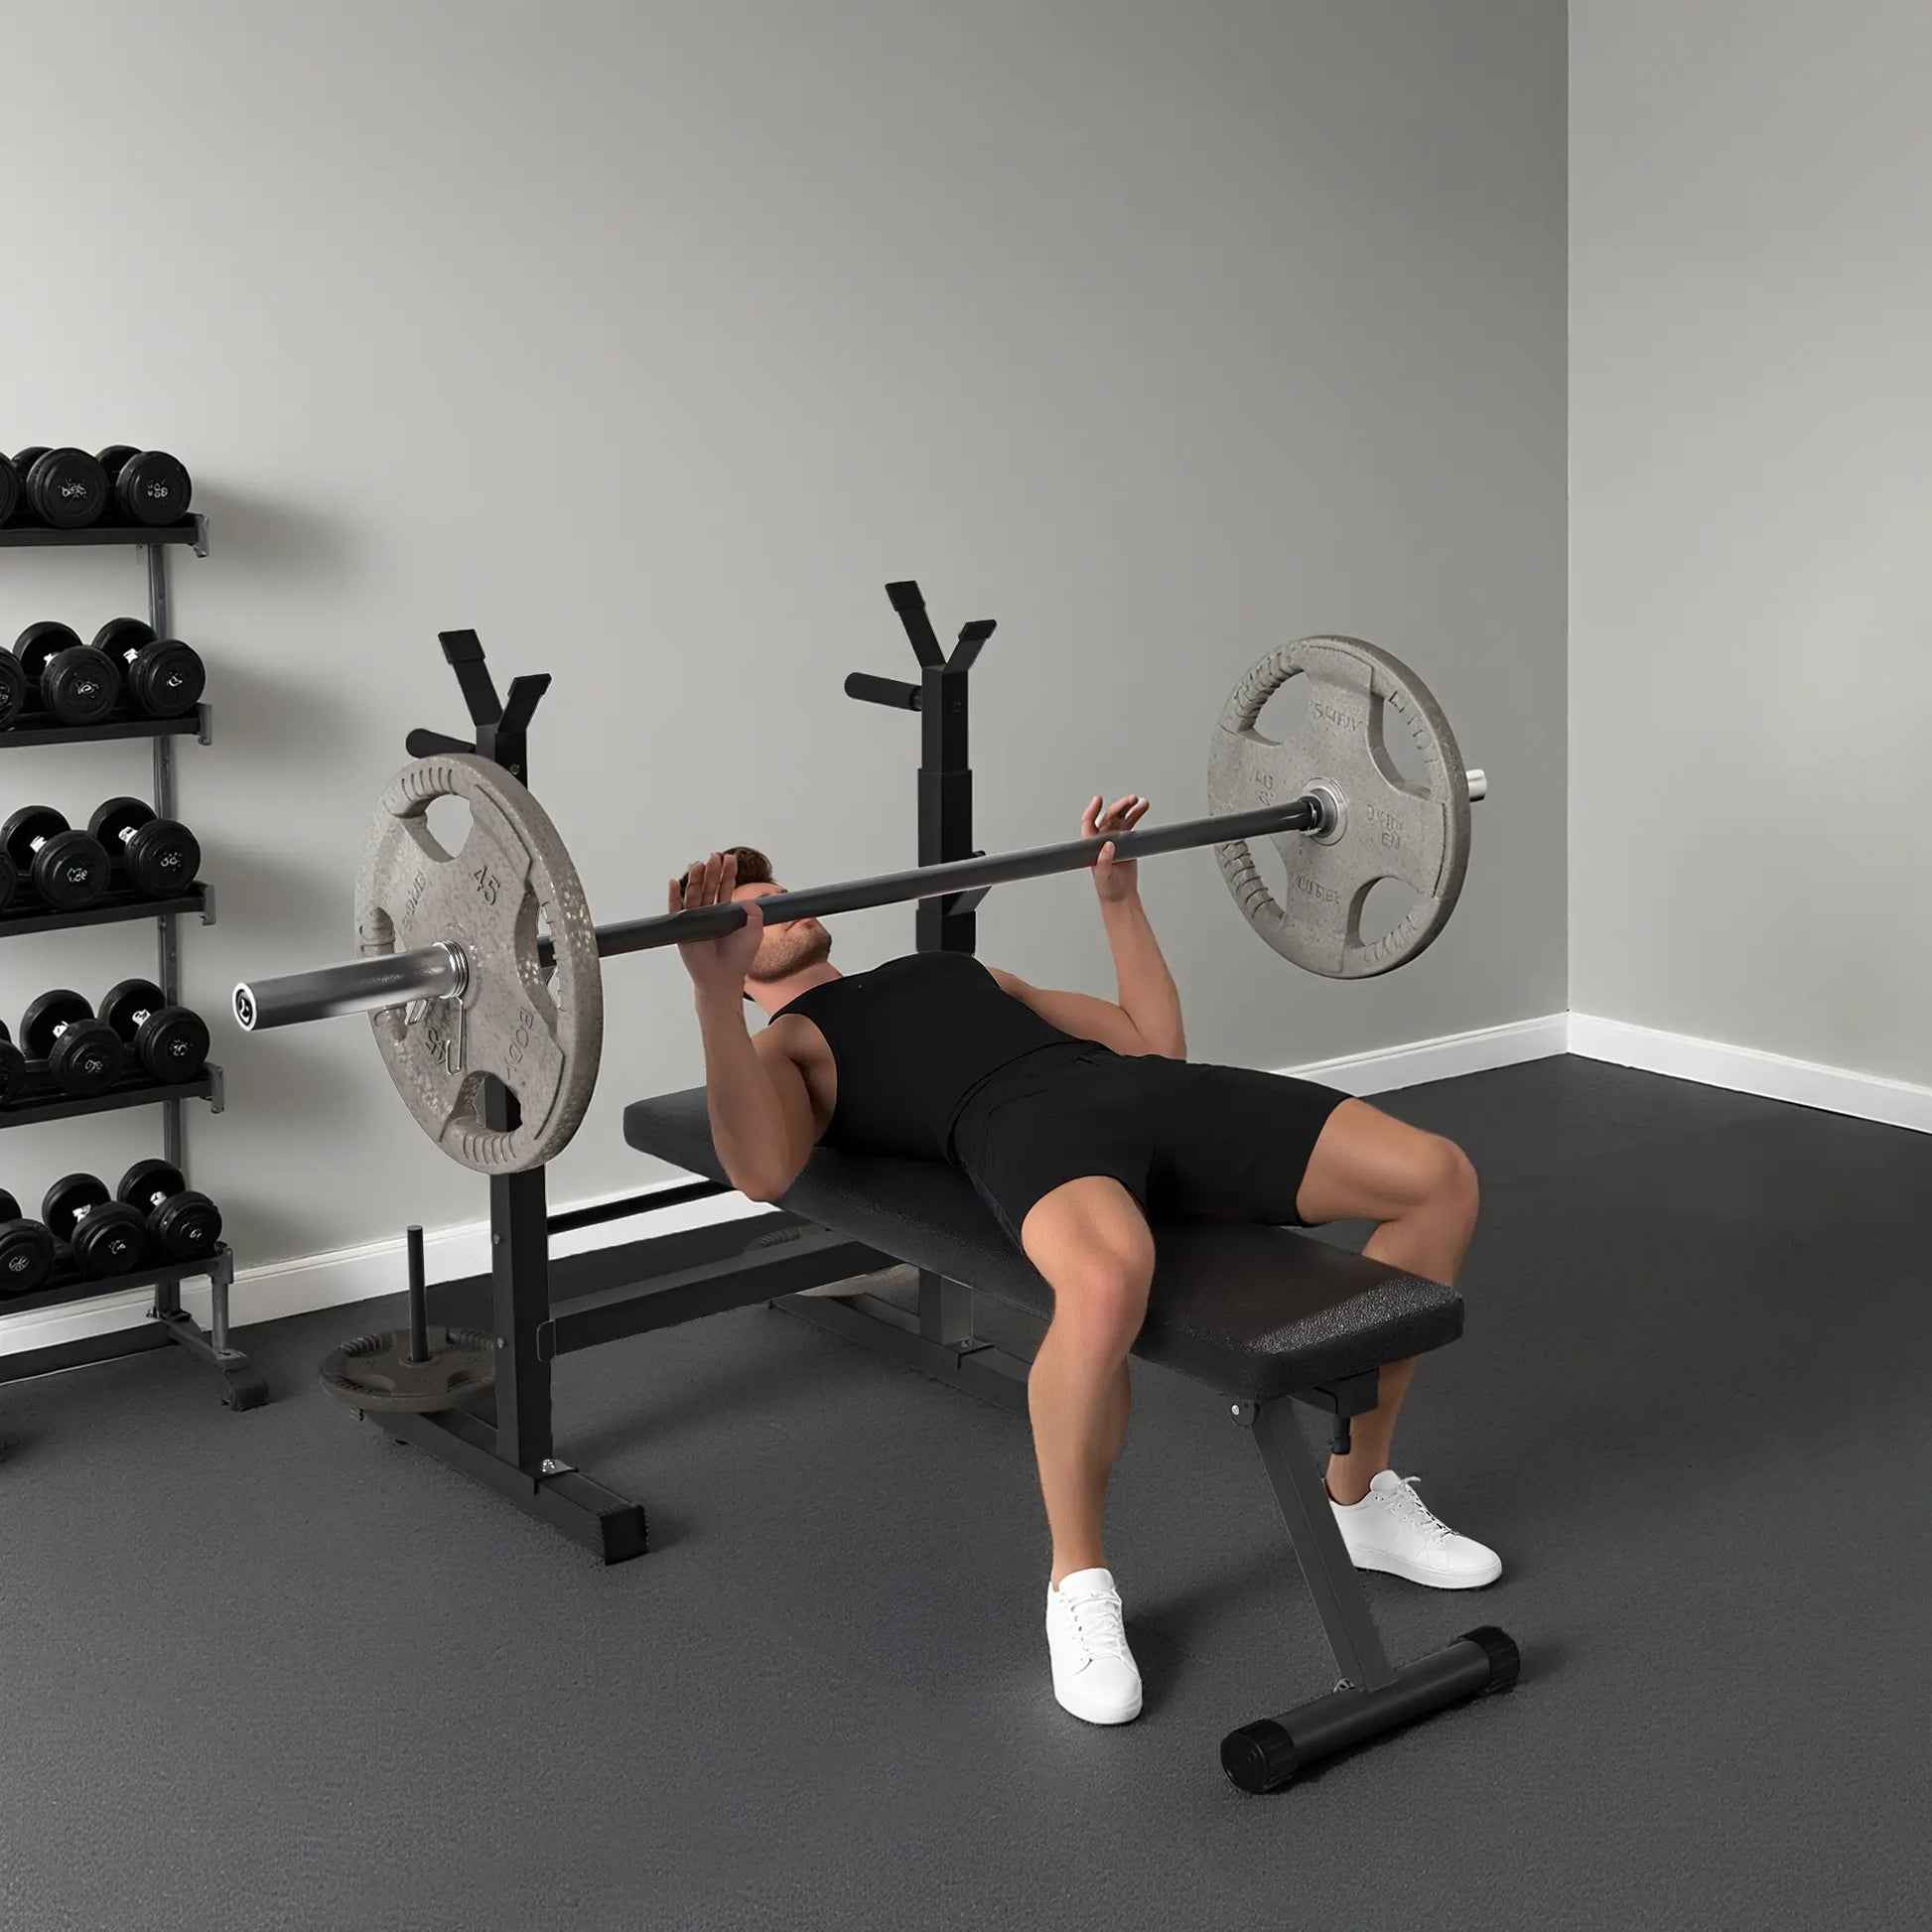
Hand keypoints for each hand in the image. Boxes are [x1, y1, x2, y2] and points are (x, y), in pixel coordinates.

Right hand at [670, 851, 765, 992]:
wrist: (723, 977)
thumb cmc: (739, 958)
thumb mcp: (754, 932)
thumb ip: (754, 914)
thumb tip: (746, 900)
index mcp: (725, 913)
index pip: (725, 888)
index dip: (728, 874)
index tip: (730, 859)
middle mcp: (709, 914)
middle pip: (710, 887)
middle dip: (713, 872)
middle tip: (716, 856)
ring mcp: (695, 920)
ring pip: (695, 894)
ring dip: (696, 879)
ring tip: (699, 864)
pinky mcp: (683, 928)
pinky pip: (676, 909)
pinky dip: (674, 896)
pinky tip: (675, 882)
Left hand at [1084, 794, 1148, 902]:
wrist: (1121, 895)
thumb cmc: (1107, 887)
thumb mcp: (1103, 875)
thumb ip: (1104, 861)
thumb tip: (1108, 845)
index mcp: (1092, 844)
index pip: (1088, 822)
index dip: (1092, 810)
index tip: (1098, 801)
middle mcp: (1102, 838)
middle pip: (1109, 816)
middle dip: (1119, 806)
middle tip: (1130, 801)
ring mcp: (1115, 838)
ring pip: (1121, 817)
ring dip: (1129, 808)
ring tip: (1140, 802)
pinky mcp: (1126, 841)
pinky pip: (1131, 823)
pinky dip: (1136, 815)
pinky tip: (1142, 808)